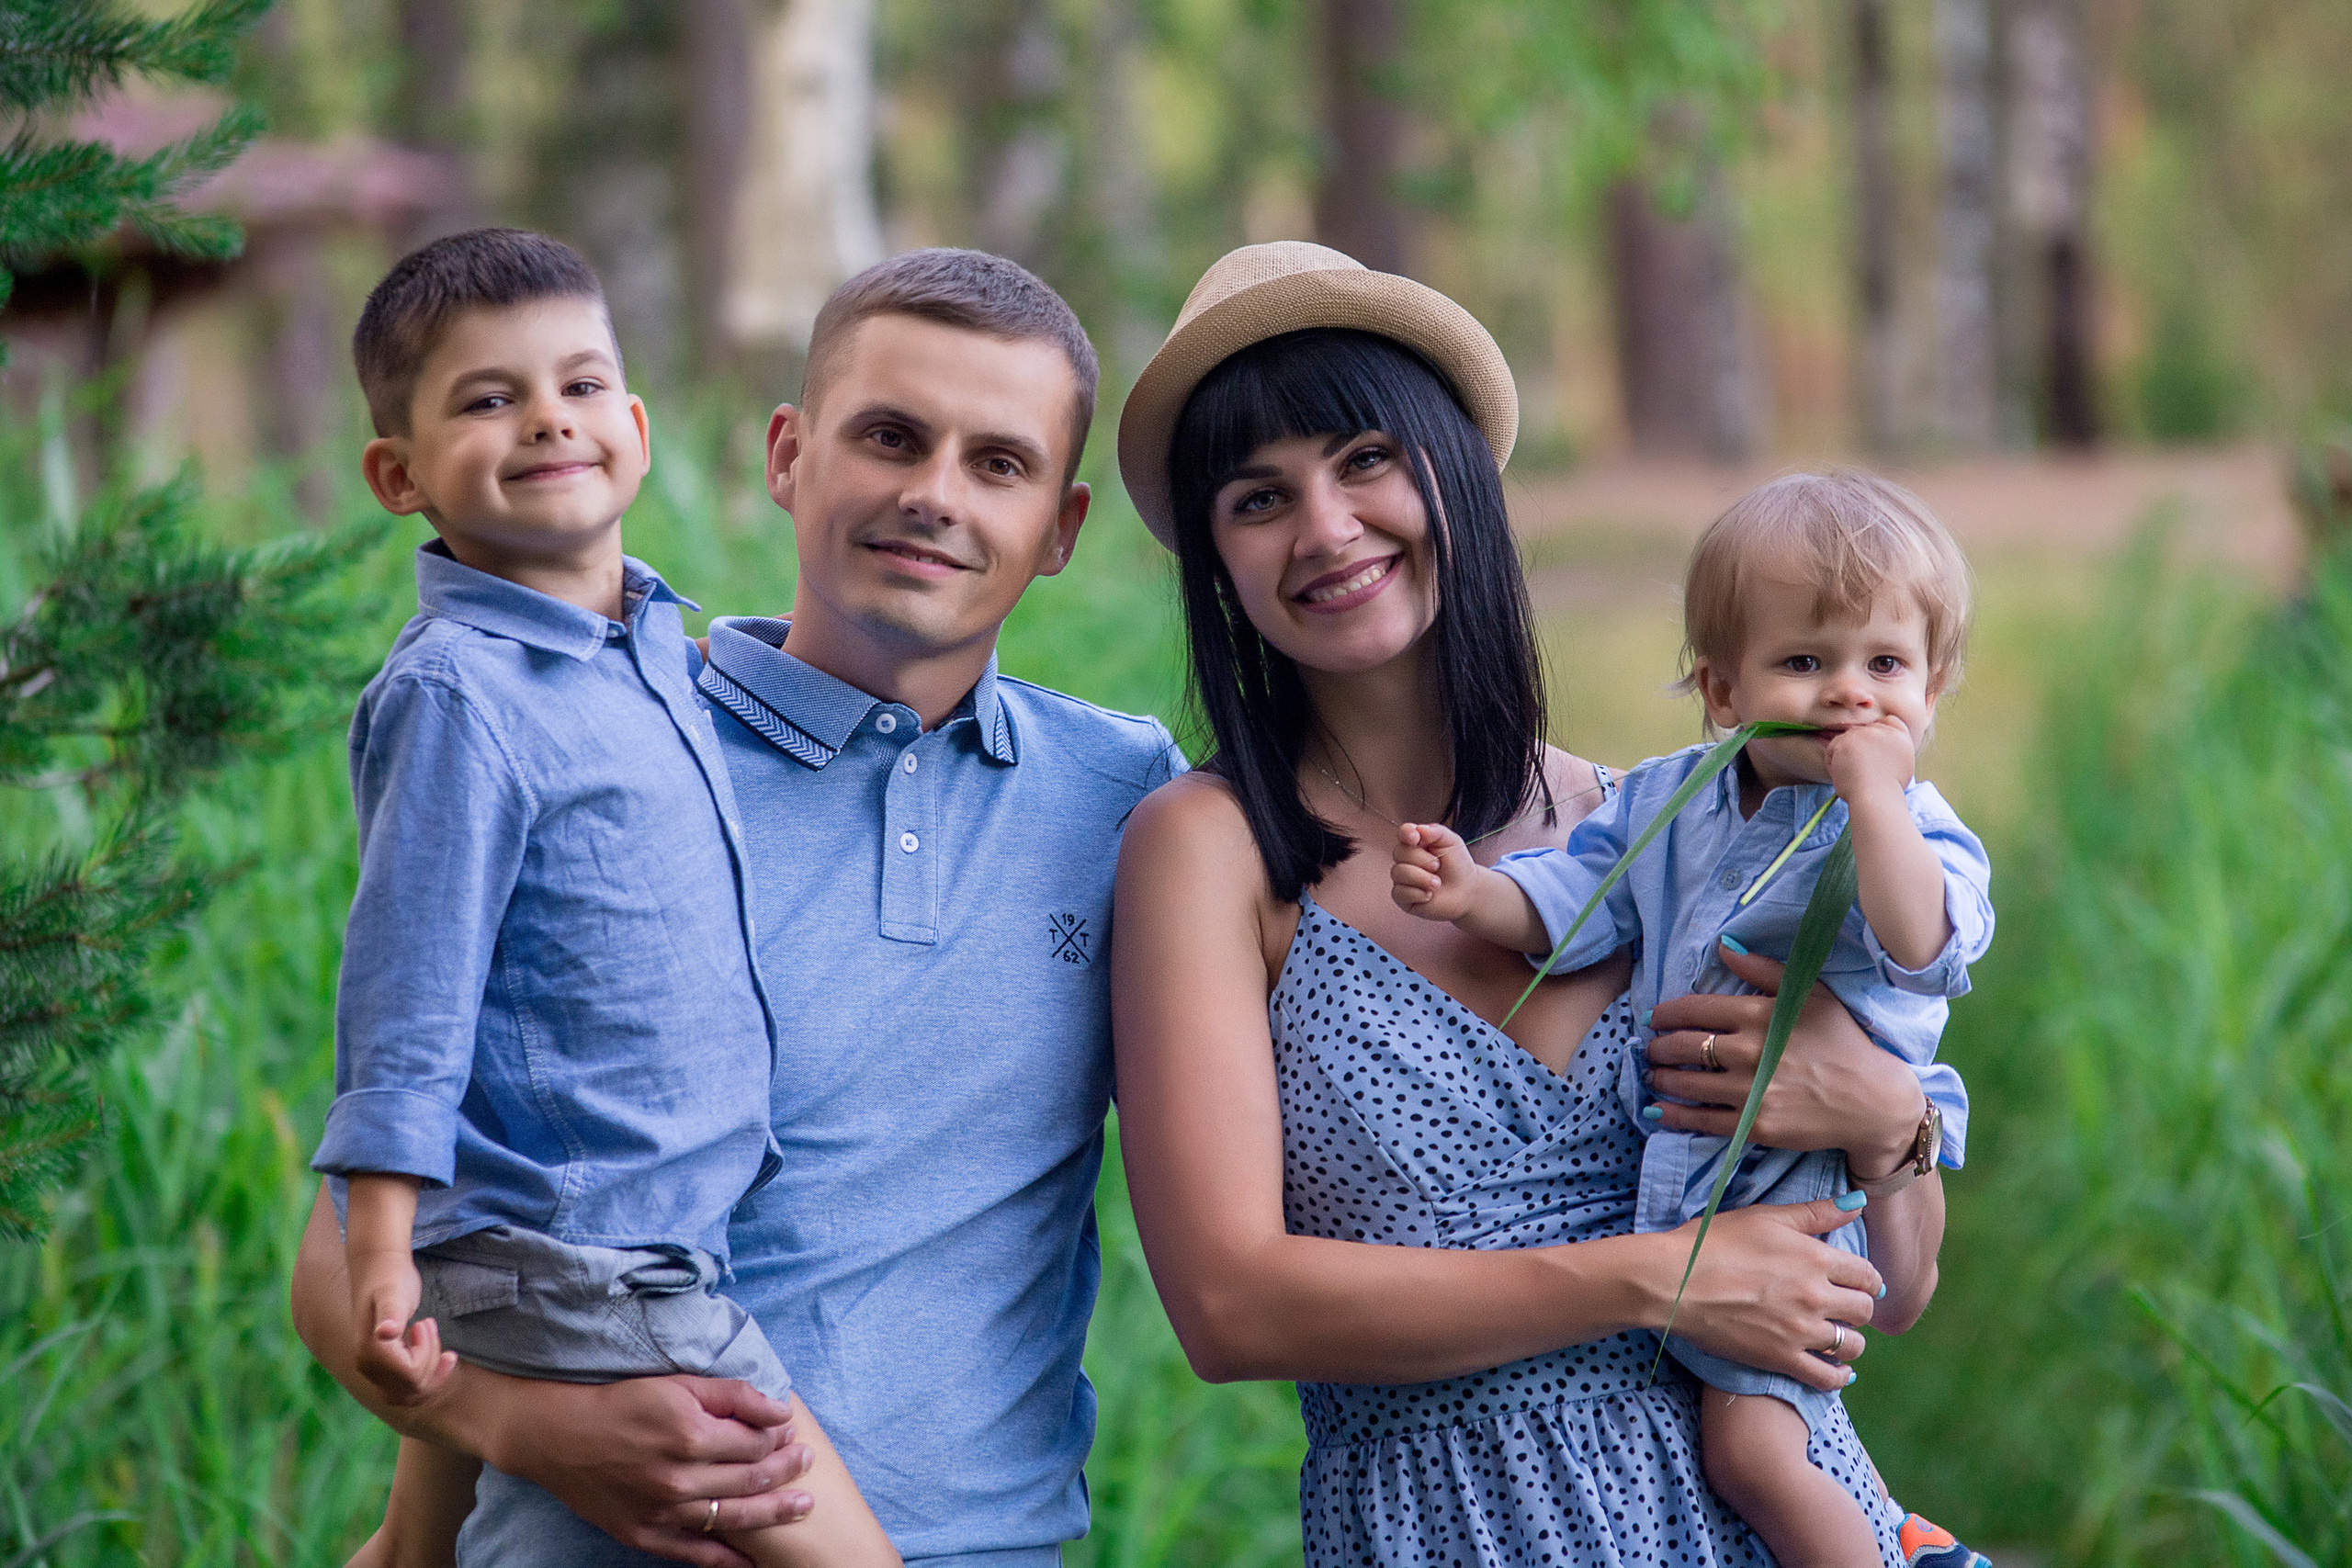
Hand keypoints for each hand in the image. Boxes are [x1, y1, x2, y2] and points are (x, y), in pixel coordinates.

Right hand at [353, 1254, 455, 1407]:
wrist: (379, 1268)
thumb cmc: (391, 1278)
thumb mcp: (396, 1294)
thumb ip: (392, 1314)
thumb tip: (385, 1333)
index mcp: (370, 1354)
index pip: (411, 1375)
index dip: (426, 1352)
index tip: (424, 1323)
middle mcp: (367, 1366)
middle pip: (413, 1389)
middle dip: (430, 1360)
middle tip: (427, 1325)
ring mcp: (373, 1369)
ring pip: (412, 1393)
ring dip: (431, 1368)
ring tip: (430, 1332)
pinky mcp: (384, 1365)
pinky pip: (408, 1388)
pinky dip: (429, 1377)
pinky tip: (446, 1356)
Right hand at [483, 1375, 815, 1567]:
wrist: (558, 1437)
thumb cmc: (621, 1402)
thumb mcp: (677, 1383)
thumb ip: (732, 1395)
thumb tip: (780, 1408)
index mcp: (691, 1435)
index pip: (755, 1442)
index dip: (779, 1435)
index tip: (791, 1429)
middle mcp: (680, 1478)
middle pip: (751, 1480)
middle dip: (787, 1470)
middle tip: (808, 1462)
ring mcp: (663, 1511)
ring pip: (733, 1518)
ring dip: (773, 1513)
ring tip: (802, 1506)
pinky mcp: (646, 1535)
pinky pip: (696, 1554)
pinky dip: (728, 1560)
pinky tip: (753, 1560)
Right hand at [1391, 822, 1481, 920]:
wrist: (1467, 891)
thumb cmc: (1458, 865)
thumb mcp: (1452, 842)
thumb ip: (1436, 832)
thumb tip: (1418, 829)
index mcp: (1416, 843)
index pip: (1403, 833)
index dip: (1406, 833)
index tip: (1416, 838)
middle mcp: (1405, 859)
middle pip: (1399, 853)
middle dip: (1422, 860)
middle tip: (1438, 866)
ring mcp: (1402, 878)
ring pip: (1398, 873)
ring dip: (1421, 878)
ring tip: (1437, 883)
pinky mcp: (1402, 897)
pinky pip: (1399, 893)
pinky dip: (1417, 894)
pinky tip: (1429, 895)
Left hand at [1645, 943, 1925, 1173]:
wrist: (1873, 1100)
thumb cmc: (1842, 1042)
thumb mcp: (1813, 995)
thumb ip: (1765, 969)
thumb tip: (1724, 946)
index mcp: (1761, 1015)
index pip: (1695, 1009)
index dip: (1667, 1014)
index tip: (1655, 1018)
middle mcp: (1751, 1051)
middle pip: (1685, 1046)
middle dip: (1659, 1047)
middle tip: (1651, 1049)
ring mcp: (1752, 1091)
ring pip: (1688, 1083)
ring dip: (1662, 1078)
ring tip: (1655, 1074)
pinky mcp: (1756, 1125)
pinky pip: (1702, 1120)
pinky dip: (1674, 1114)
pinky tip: (1658, 1109)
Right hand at [1653, 1197, 1882, 1390]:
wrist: (1673, 1281)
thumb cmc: (1713, 1242)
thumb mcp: (1764, 1217)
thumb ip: (1814, 1213)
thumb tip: (1857, 1204)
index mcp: (1815, 1258)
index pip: (1867, 1275)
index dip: (1866, 1279)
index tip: (1858, 1282)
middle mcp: (1816, 1296)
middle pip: (1864, 1311)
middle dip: (1858, 1307)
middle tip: (1843, 1306)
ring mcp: (1799, 1331)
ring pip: (1851, 1346)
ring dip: (1849, 1341)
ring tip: (1835, 1335)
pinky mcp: (1780, 1359)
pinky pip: (1826, 1378)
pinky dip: (1837, 1377)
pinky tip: (1834, 1369)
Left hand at [1821, 716, 1914, 805]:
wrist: (1876, 798)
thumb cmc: (1887, 790)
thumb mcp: (1901, 765)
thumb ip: (1893, 749)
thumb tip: (1879, 744)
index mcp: (1901, 737)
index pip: (1889, 721)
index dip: (1878, 734)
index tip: (1872, 751)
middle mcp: (1884, 731)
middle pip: (1863, 730)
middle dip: (1858, 746)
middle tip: (1861, 769)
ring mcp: (1865, 734)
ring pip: (1847, 738)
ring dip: (1845, 755)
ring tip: (1854, 774)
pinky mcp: (1847, 740)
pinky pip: (1833, 748)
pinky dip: (1833, 762)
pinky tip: (1844, 774)